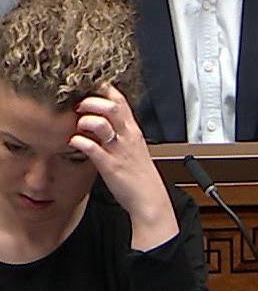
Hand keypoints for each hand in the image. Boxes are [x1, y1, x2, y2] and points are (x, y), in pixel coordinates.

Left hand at [72, 85, 175, 249]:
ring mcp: (119, 150)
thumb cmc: (139, 176)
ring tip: (78, 125)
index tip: (89, 90)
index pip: (120, 100)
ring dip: (86, 120)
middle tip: (79, 106)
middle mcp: (127, 136)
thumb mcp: (132, 148)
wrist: (149, 199)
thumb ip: (118, 133)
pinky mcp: (110, 165)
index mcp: (133, 131)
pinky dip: (80, 142)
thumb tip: (99, 122)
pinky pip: (93, 148)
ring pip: (103, 123)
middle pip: (112, 106)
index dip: (103, 90)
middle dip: (92, 101)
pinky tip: (74, 141)